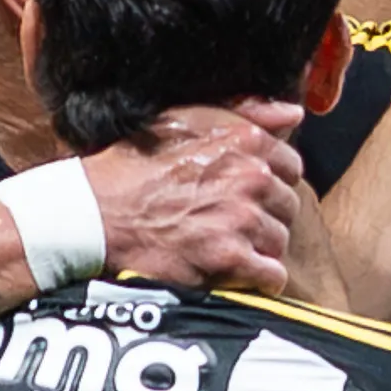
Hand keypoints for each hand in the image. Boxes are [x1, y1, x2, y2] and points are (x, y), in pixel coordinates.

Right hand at [88, 102, 309, 293]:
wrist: (96, 211)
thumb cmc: (135, 164)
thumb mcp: (185, 118)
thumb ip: (246, 112)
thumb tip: (293, 112)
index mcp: (245, 140)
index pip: (291, 165)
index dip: (272, 181)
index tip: (251, 193)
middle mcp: (251, 177)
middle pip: (287, 205)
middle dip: (266, 215)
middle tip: (234, 223)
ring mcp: (242, 218)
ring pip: (280, 240)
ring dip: (260, 247)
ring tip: (229, 246)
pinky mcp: (229, 257)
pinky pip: (271, 274)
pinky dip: (259, 278)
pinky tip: (238, 272)